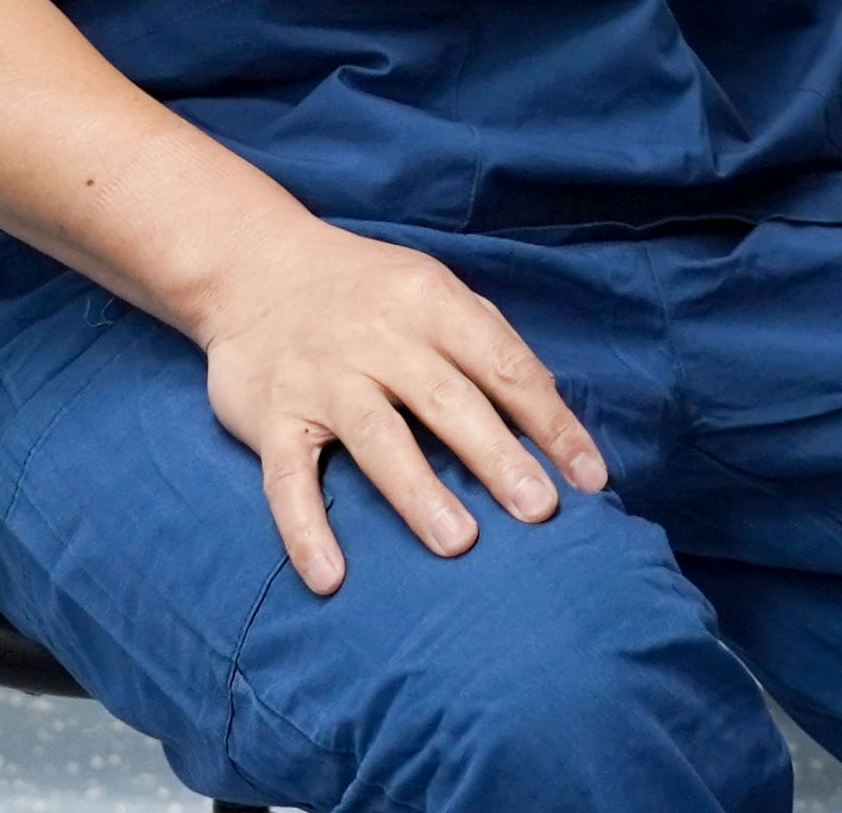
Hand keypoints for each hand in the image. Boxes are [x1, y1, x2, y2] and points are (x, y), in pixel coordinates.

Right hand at [188, 220, 609, 589]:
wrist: (252, 265)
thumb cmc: (365, 289)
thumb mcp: (430, 288)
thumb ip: (483, 341)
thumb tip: (546, 410)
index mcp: (431, 302)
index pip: (504, 364)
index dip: (551, 421)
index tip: (590, 477)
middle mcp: (379, 338)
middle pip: (448, 400)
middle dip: (497, 456)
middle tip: (540, 511)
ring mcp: (323, 378)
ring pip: (377, 437)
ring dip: (418, 491)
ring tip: (459, 543)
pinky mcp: (272, 416)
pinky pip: (287, 479)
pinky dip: (305, 529)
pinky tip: (330, 577)